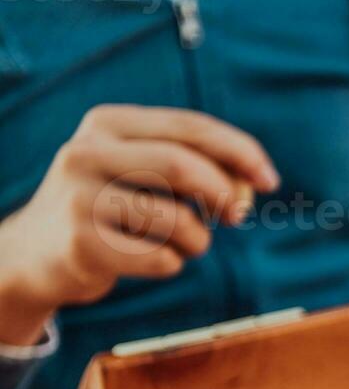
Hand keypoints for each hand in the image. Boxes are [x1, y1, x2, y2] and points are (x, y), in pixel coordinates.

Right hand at [0, 105, 278, 344]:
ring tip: (183, 243)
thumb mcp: (143, 172)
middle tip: (236, 216)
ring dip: (198, 240)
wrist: (38, 253)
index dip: (240, 152)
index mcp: (107, 124)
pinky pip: (161, 259)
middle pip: (180, 166)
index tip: (270, 180)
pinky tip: (149, 259)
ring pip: (176, 219)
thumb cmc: (114, 209)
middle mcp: (86, 153)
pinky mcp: (82, 244)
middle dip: (222, 193)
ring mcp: (80, 198)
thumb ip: (197, 167)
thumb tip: (255, 182)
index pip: (190, 127)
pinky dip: (173, 264)